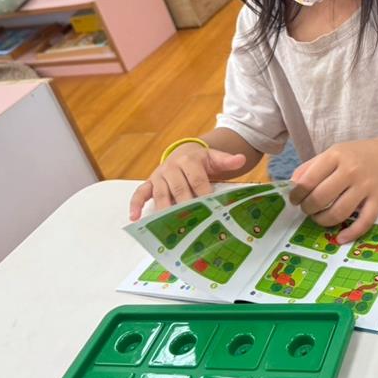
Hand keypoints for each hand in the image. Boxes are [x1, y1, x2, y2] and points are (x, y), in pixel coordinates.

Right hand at [129, 143, 246, 220]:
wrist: (184, 152)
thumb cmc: (201, 161)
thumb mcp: (214, 158)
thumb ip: (227, 161)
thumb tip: (241, 160)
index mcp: (189, 160)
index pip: (196, 178)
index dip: (203, 192)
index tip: (210, 206)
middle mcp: (171, 167)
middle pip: (179, 188)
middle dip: (185, 204)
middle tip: (192, 220)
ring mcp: (159, 176)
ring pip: (161, 193)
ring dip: (164, 209)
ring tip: (168, 224)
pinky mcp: (149, 183)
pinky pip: (140, 193)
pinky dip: (136, 204)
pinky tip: (135, 218)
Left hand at [289, 140, 377, 243]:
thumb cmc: (352, 156)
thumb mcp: (330, 153)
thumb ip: (309, 168)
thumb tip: (291, 187)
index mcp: (335, 156)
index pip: (309, 180)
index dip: (297, 195)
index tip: (294, 200)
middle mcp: (351, 170)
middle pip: (321, 198)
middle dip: (308, 208)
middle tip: (307, 209)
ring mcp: (366, 186)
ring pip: (340, 212)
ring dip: (323, 220)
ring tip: (319, 217)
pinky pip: (365, 221)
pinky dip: (352, 233)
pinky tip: (340, 238)